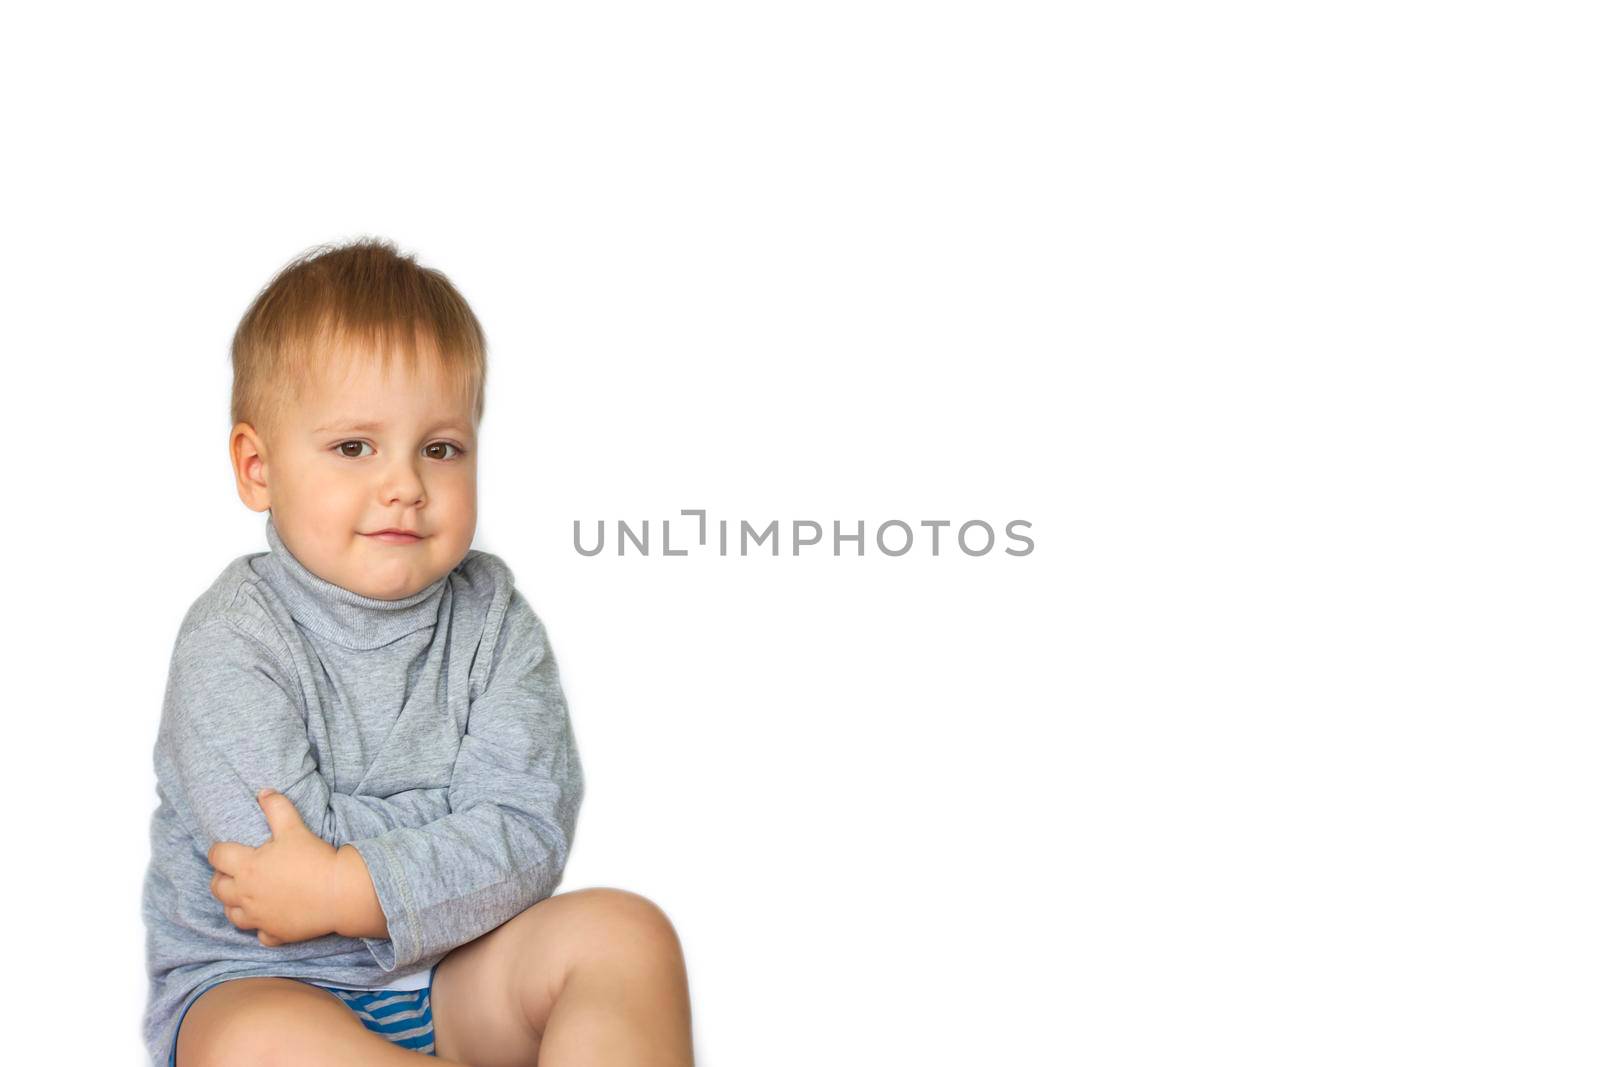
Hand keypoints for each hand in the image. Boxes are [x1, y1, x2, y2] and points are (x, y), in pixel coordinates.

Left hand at [208, 789, 339, 946]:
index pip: (217, 856)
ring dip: (234, 904)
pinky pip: (260, 935)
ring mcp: (259, 917)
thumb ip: (276, 808)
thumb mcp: (294, 828)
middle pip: (218, 888)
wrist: (340, 892)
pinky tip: (270, 919)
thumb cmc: (314, 859)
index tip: (226, 848)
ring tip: (246, 895)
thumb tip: (263, 791)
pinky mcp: (275, 934)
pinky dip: (261, 928)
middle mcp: (246, 895)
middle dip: (221, 878)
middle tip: (236, 871)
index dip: (219, 850)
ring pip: (232, 915)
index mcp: (247, 867)